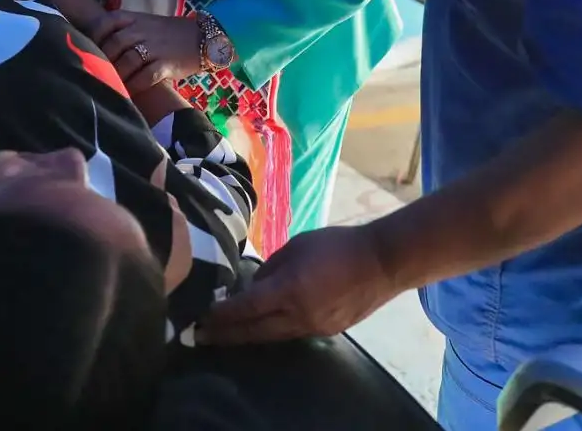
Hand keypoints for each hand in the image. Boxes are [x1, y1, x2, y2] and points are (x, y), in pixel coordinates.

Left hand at [90, 11, 202, 89]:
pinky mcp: (167, 63)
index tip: (86, 50)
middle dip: (103, 60)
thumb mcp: (145, 23)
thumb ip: (123, 31)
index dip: (93, 37)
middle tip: (96, 74)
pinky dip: (134, 86)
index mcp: (134, 18)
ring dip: (117, 76)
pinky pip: (146, 76)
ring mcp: (155, 46)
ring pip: (128, 61)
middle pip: (114, 44)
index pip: (106, 23)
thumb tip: (95, 48)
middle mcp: (143, 30)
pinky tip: (128, 94)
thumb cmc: (169, 34)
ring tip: (109, 87)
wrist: (205, 38)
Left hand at [197, 224, 400, 343]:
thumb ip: (271, 268)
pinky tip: (261, 326)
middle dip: (225, 334)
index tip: (200, 316)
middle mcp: (298, 315)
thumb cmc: (336, 245)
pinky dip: (272, 331)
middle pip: (253, 331)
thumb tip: (253, 287)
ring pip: (272, 336)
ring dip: (247, 335)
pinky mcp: (326, 332)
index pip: (245, 308)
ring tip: (225, 334)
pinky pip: (291, 334)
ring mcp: (313, 328)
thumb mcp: (297, 246)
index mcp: (289, 290)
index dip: (220, 314)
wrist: (381, 262)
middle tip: (200, 336)